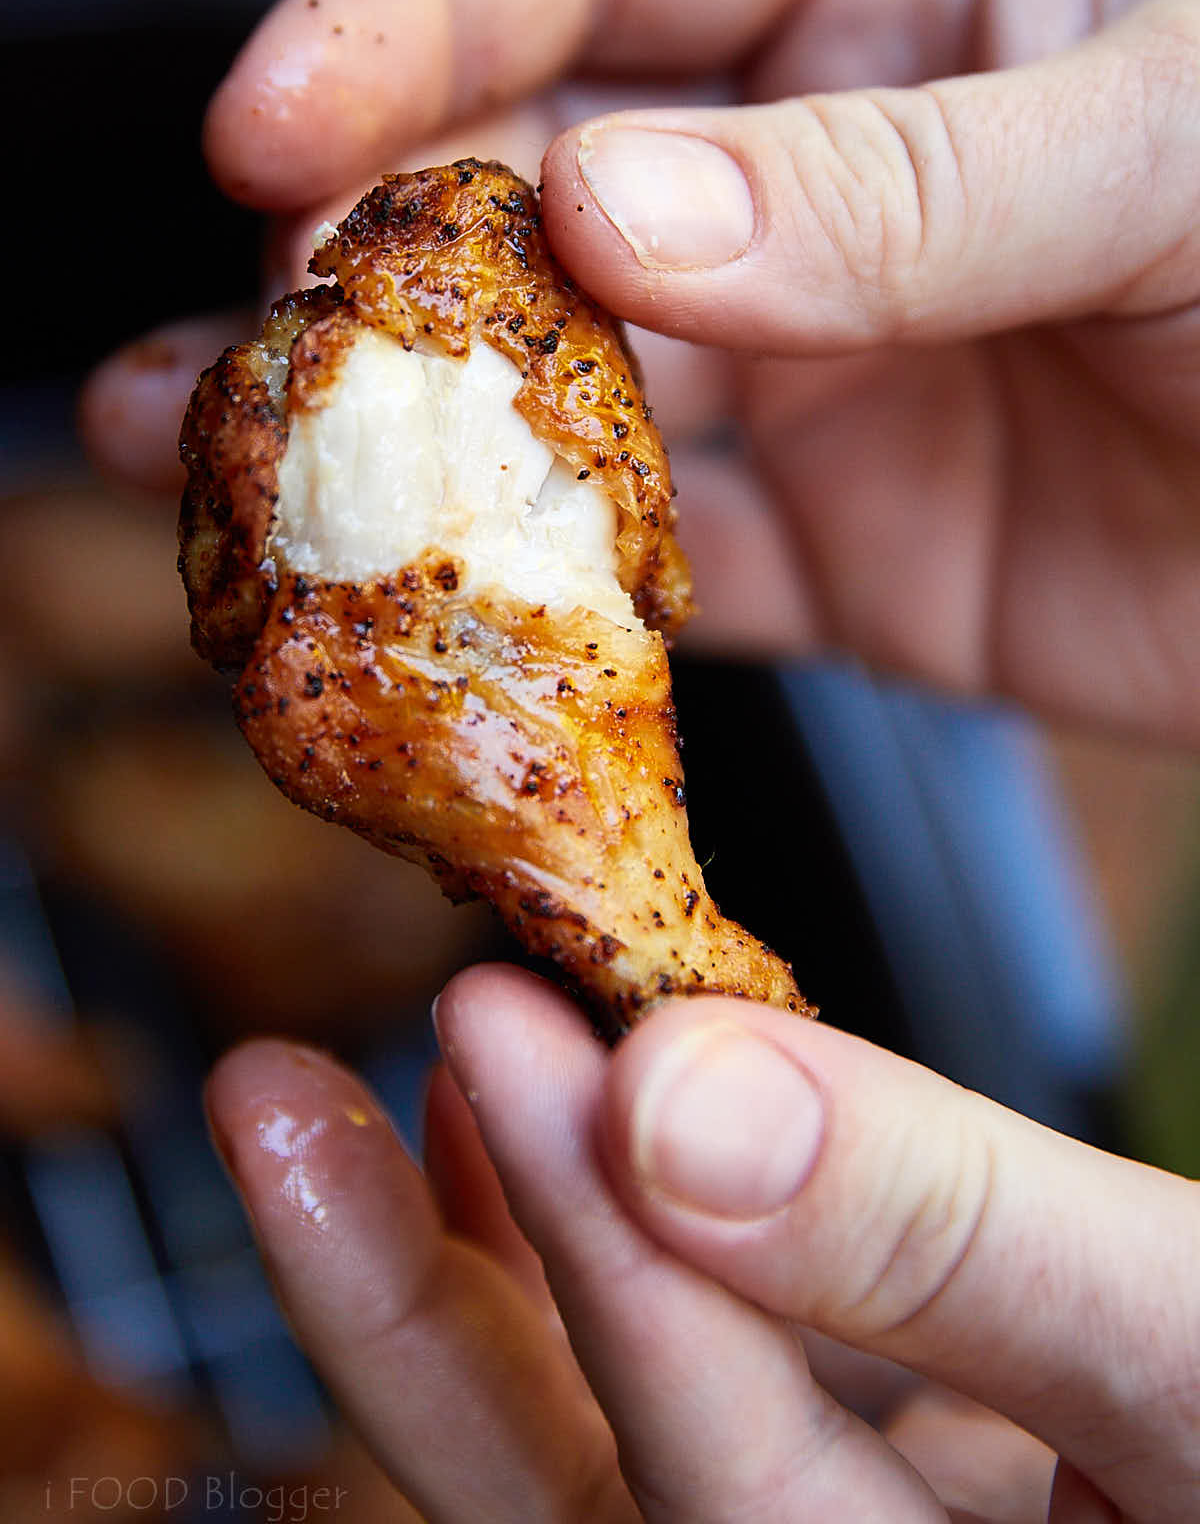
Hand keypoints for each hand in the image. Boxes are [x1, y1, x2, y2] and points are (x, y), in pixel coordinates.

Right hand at [141, 0, 1199, 744]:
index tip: (264, 128)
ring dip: (386, 437)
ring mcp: (814, 373)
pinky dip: (531, 607)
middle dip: (362, 260)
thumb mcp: (1188, 159)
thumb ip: (912, 184)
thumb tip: (612, 221)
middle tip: (243, 357)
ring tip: (210, 477)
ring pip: (553, 395)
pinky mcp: (839, 559)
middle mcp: (817, 173)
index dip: (408, 20)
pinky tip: (407, 618)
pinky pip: (649, 579)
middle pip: (525, 184)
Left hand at [206, 967, 1197, 1520]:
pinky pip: (674, 1373)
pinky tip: (528, 1116)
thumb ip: (964, 1240)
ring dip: (466, 1262)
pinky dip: (588, 1241)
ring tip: (333, 1101)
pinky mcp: (848, 1455)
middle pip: (582, 1503)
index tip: (510, 1030)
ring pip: (598, 1441)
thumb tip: (688, 1097)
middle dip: (418, 1306)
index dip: (617, 1257)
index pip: (740, 1478)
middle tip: (265, 1110)